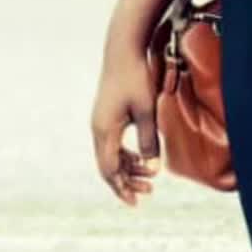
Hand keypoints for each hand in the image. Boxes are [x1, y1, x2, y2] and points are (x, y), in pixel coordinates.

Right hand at [90, 46, 161, 206]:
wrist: (123, 50)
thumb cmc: (136, 78)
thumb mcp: (147, 111)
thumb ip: (149, 140)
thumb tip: (152, 168)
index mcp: (104, 130)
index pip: (109, 169)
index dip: (122, 187)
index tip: (136, 202)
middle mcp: (98, 129)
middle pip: (108, 166)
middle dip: (127, 181)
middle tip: (148, 192)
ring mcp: (101, 122)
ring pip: (111, 155)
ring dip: (129, 168)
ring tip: (151, 176)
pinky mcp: (107, 115)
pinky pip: (113, 144)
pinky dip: (127, 154)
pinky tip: (143, 158)